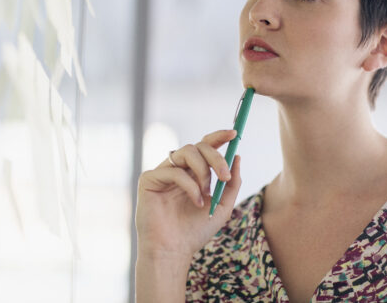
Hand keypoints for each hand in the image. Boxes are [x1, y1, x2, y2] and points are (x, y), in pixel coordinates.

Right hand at [135, 129, 242, 261]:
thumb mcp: (222, 206)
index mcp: (193, 172)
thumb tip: (237, 156)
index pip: (205, 146)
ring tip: (207, 192)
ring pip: (186, 152)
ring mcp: (163, 172)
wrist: (173, 251)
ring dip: (203, 170)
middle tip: (225, 176)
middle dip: (216, 158)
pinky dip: (190, 186)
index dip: (218, 137)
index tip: (234, 134)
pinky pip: (174, 171)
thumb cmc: (194, 231)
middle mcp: (178, 168)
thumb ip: (232, 183)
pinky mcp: (149, 179)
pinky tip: (196, 203)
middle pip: (198, 146)